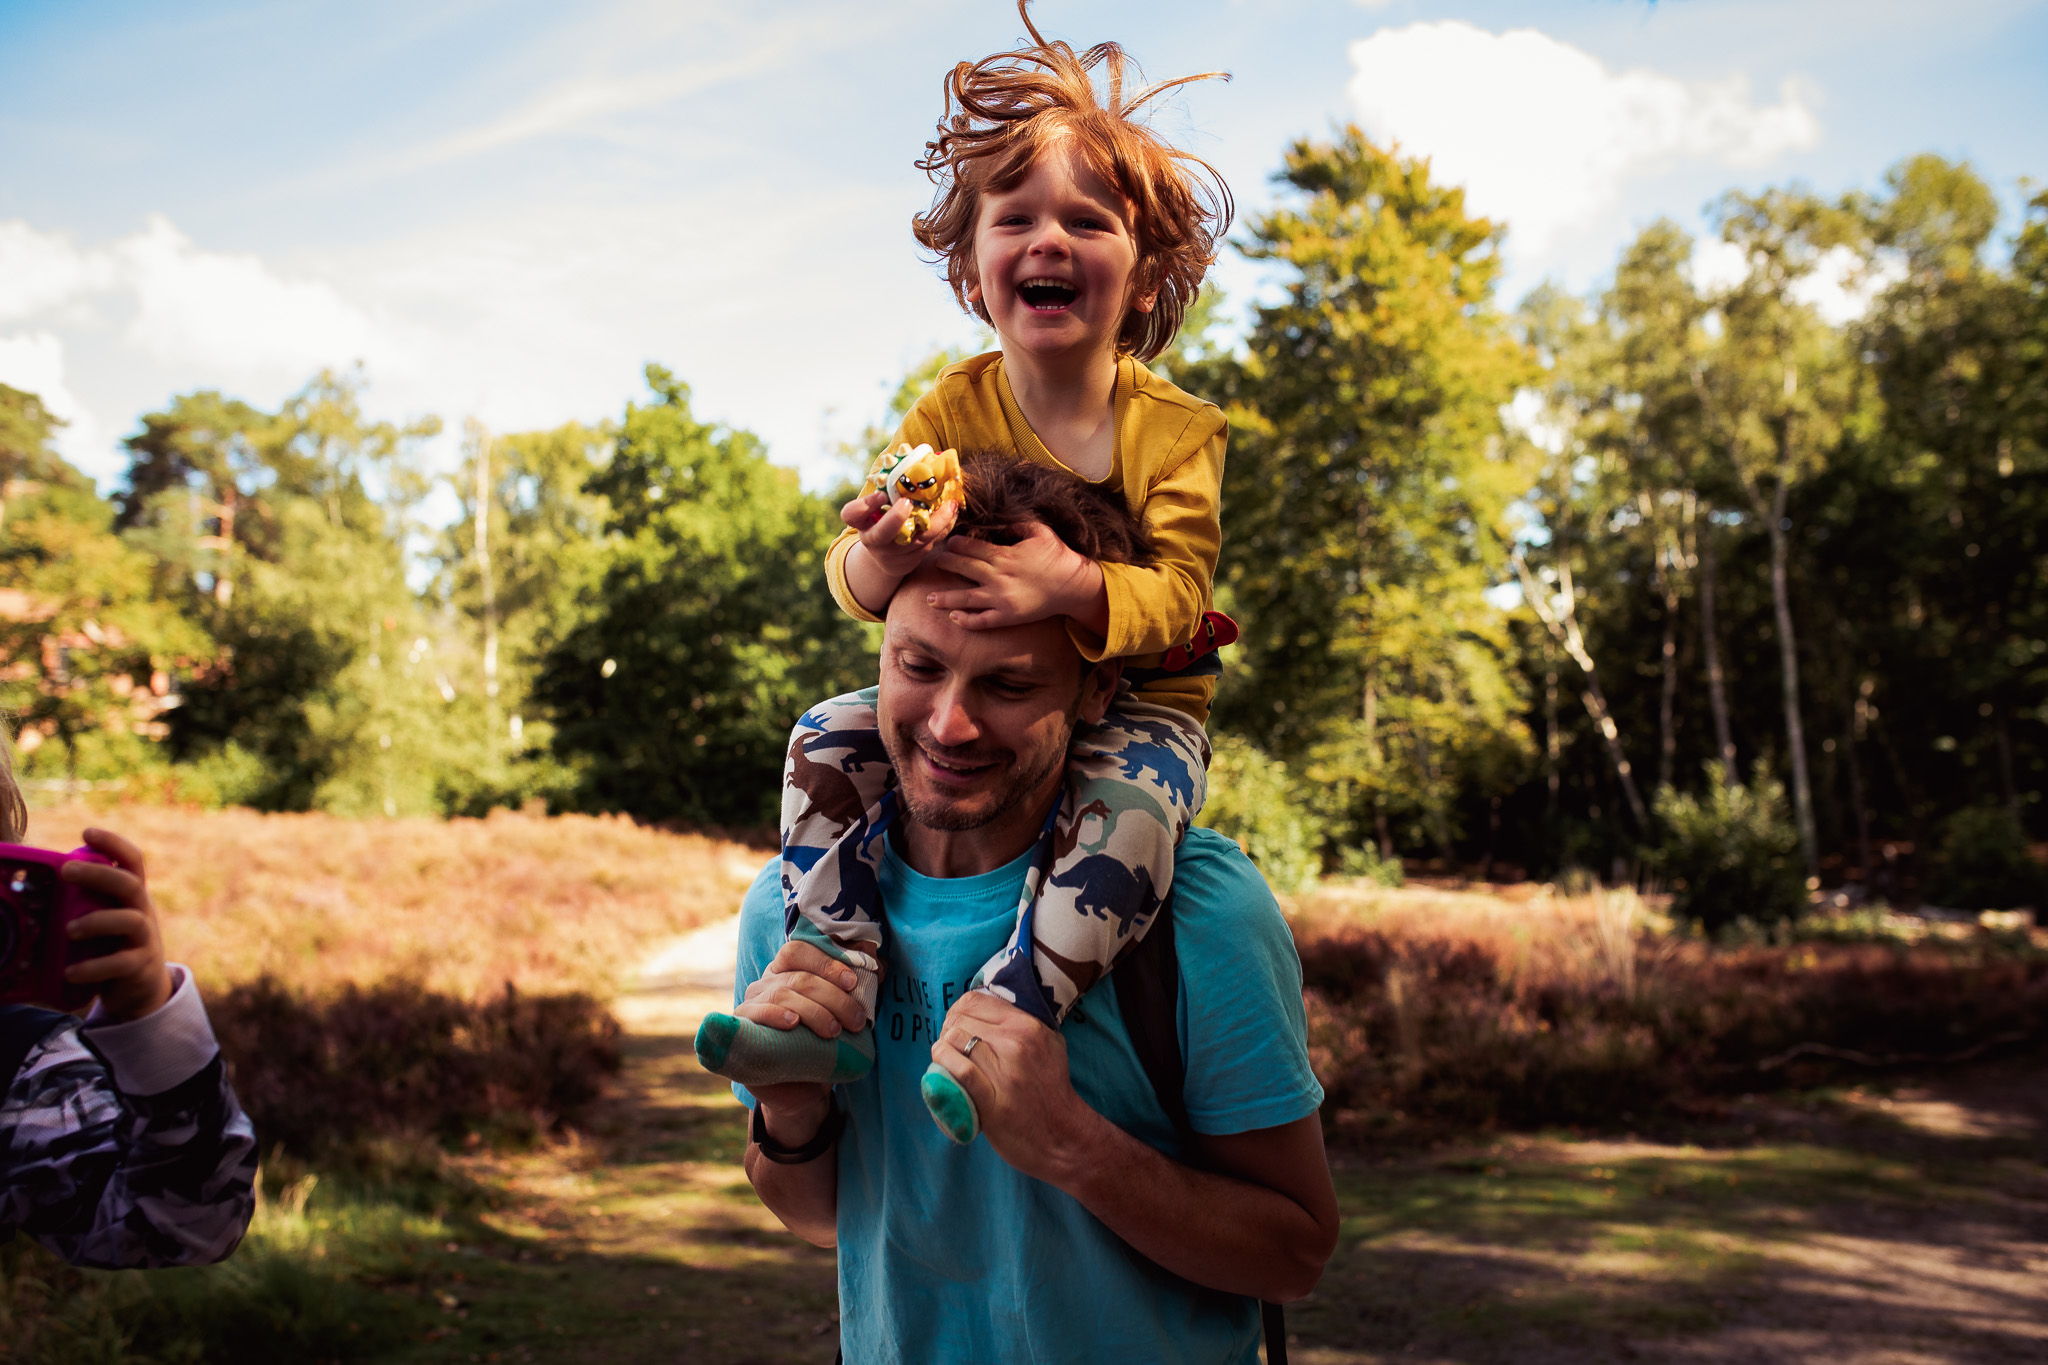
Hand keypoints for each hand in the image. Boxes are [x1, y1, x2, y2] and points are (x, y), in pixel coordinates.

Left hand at [59, 828, 170, 1021]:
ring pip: (130, 920)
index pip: (131, 860)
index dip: (113, 843)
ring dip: (97, 921)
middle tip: (66, 871)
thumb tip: (29, 885)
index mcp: (131, 895)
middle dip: (99, 874)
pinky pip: (120, 963)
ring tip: (68, 930)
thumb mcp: (103, 917)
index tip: (87, 832)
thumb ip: (82, 902)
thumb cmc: (110, 943)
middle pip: (130, 883)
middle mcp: (142, 910)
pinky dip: (94, 967)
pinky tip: (69, 972)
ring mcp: (144, 938)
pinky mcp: (139, 966)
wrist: (140, 986)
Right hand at [735, 938, 876, 1147]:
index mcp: (788, 971)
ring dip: (813, 1010)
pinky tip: (793, 1022)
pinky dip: (775, 1015)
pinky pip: (756, 1014)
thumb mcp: (842, 1016)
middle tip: (856, 1020)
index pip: (800, 951)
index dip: (827, 962)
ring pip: (782, 993)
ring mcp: (751, 1005)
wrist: (802, 1091)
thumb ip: (856, 991)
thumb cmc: (822, 1046)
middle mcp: (766, 983)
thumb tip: (881, 967)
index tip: (853, 982)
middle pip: (798, 977)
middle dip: (833, 996)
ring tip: (834, 1030)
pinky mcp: (743, 1030)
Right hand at [841, 491, 959, 581]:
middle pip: (882, 533)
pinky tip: (952, 513)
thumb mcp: (877, 509)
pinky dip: (944, 527)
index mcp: (862, 523)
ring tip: (950, 504)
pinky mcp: (912, 560)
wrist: (886, 558)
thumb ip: (887, 489)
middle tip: (908, 502)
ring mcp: (894, 553)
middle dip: (896, 518)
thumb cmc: (883, 521)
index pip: (852, 514)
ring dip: (936, 521)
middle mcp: (875, 540)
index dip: (865, 505)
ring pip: (917, 539)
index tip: (880, 494)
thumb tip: (909, 453)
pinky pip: (931, 543)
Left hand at [926, 522, 1104, 630]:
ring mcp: (1001, 599)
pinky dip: (967, 621)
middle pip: (964, 569)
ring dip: (946, 598)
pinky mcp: (1008, 616)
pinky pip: (982, 621)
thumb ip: (1016, 525)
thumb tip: (998, 524)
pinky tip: (955, 618)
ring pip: (966, 598)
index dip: (956, 544)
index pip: (971, 548)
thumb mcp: (1039, 531)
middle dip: (946, 564)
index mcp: (1004, 555)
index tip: (947, 542)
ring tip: (930, 599)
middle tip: (934, 561)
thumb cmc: (1057, 556)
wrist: (1073, 585)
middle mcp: (998, 577)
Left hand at [930, 991, 1098, 1184]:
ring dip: (943, 1048)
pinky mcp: (992, 1100)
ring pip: (954, 1039)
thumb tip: (988, 1006)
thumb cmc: (1052, 1090)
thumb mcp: (1050, 1043)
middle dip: (948, 1029)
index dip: (958, 1011)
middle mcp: (1016, 1044)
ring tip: (948, 1059)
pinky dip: (944, 1064)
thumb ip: (1023, 1021)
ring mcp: (1004, 1072)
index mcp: (1028, 1026)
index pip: (975, 1000)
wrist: (1063, 1137)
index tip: (958, 1025)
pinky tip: (942, 1068)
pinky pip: (959, 1070)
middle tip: (951, 1046)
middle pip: (960, 1018)